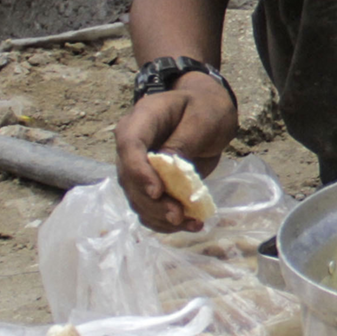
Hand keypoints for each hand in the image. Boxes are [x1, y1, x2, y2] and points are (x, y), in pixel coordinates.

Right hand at [113, 74, 235, 232]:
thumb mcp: (201, 119)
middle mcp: (130, 147)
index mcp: (140, 121)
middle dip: (153, 203)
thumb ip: (182, 143)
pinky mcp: (149, 184)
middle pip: (130, 180)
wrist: (207, 112)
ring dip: (160, 217)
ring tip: (191, 224)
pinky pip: (148, 207)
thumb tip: (167, 173)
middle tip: (179, 215)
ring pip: (137, 198)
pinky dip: (164, 221)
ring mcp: (137, 167)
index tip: (158, 192)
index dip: (139, 173)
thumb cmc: (205, 110)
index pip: (129, 147)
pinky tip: (187, 225)